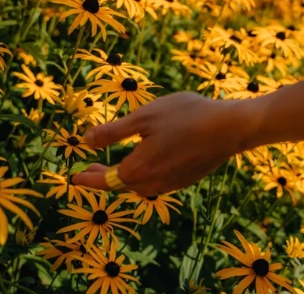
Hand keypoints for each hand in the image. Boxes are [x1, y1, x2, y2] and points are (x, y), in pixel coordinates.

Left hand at [72, 92, 252, 195]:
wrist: (230, 128)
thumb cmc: (186, 116)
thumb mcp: (144, 117)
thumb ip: (112, 132)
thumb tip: (85, 142)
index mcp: (138, 169)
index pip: (105, 179)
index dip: (88, 178)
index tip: (73, 178)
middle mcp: (153, 183)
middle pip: (121, 185)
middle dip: (103, 178)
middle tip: (89, 171)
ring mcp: (172, 184)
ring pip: (140, 186)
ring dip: (124, 178)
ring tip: (116, 168)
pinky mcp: (186, 179)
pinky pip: (157, 182)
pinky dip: (144, 175)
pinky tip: (147, 163)